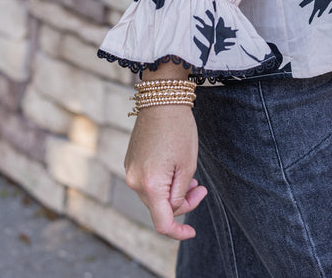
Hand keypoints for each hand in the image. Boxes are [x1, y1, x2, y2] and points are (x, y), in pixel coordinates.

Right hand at [124, 105, 206, 240]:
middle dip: (182, 203)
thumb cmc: (179, 130)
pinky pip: (147, 183)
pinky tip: (174, 169)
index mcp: (150, 185)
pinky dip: (162, 183)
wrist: (162, 99)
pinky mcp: (131, 162)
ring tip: (191, 178)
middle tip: (201, 188)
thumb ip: (180, 194)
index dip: (178, 232)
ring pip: (153, 196)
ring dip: (172, 193)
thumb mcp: (187, 165)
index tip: (192, 232)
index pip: (162, 223)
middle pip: (159, 208)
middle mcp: (135, 181)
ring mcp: (130, 171)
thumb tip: (174, 209)